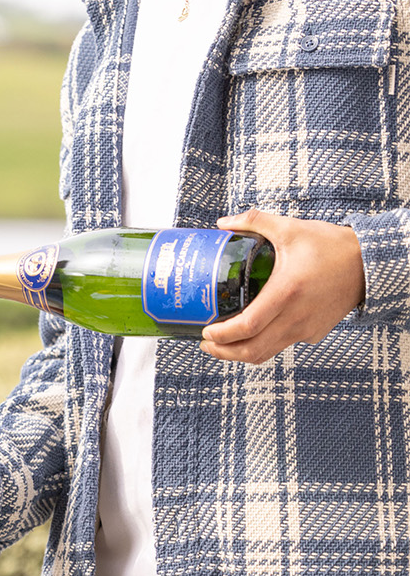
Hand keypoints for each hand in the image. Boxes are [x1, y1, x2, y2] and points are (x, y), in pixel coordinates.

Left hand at [200, 210, 364, 363]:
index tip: (206, 332)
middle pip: (252, 350)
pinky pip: (283, 344)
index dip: (222, 336)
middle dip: (223, 352)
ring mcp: (306, 328)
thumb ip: (254, 222)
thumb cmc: (332, 246)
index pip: (247, 326)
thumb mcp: (290, 228)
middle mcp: (296, 316)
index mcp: (287, 292)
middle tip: (206, 343)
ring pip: (266, 353)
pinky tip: (252, 332)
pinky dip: (263, 343)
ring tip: (223, 344)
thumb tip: (222, 223)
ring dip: (241, 353)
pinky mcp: (314, 333)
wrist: (369, 263)